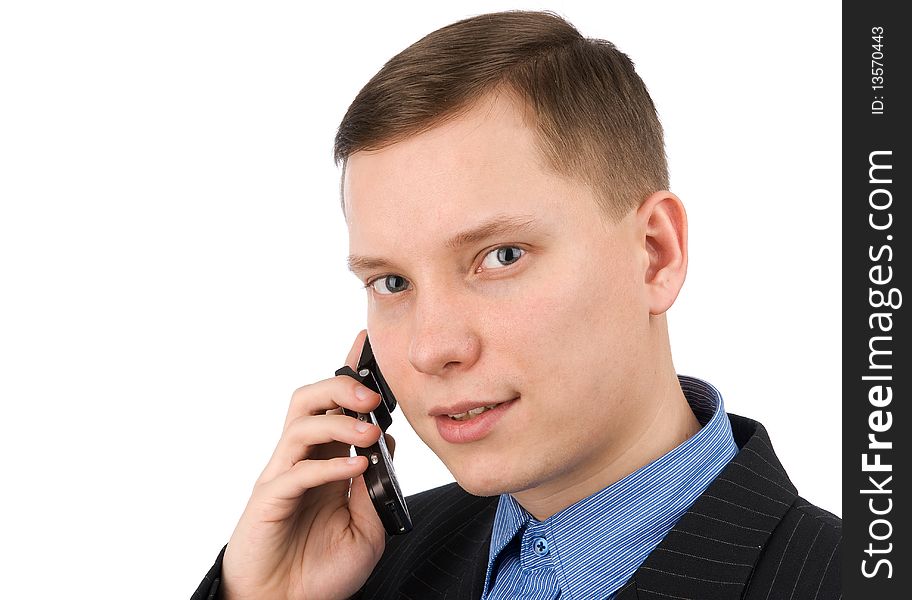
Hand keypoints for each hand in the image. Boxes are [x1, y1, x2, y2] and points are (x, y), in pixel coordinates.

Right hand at [220, 330, 387, 599]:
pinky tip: (356, 469)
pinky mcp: (269, 501)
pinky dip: (330, 465)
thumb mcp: (367, 528)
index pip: (334, 405)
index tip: (368, 344)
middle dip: (342, 386)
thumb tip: (384, 446)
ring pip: (300, 424)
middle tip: (374, 395)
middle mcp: (301, 461)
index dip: (349, 372)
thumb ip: (376, 488)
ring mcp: (282, 477)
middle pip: (309, 399)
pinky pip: (297, 471)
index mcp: (325, 460)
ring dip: (338, 420)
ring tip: (370, 432)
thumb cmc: (321, 570)